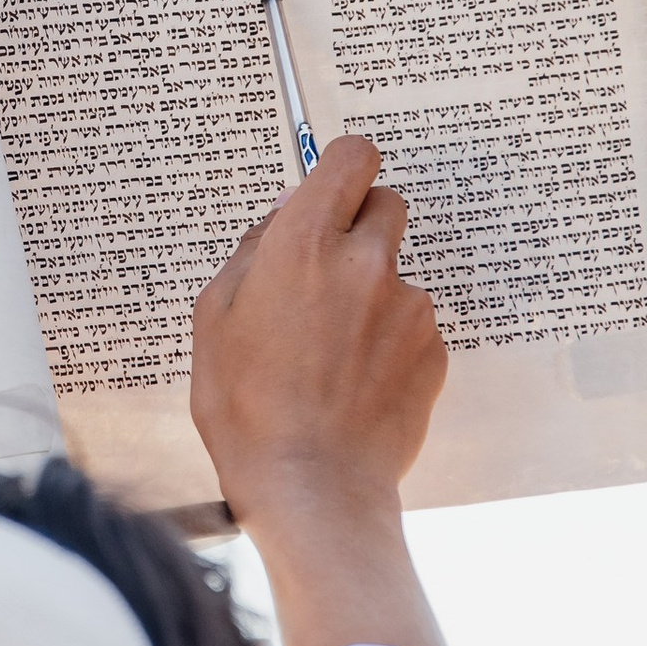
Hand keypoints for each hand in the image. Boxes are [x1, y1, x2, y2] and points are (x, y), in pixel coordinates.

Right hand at [191, 135, 452, 645]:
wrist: (311, 489)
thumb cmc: (247, 410)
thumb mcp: (214, 320)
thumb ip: (250, 254)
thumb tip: (279, 219)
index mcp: (303, 243)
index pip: (351, 156)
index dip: (343, 165)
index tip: (334, 182)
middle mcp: (365, 262)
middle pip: (386, 203)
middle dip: (360, 226)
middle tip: (326, 272)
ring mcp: (407, 307)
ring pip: (397, 271)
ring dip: (372, 292)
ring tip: (331, 350)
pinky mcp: (433, 350)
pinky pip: (413, 324)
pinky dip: (390, 341)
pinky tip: (354, 380)